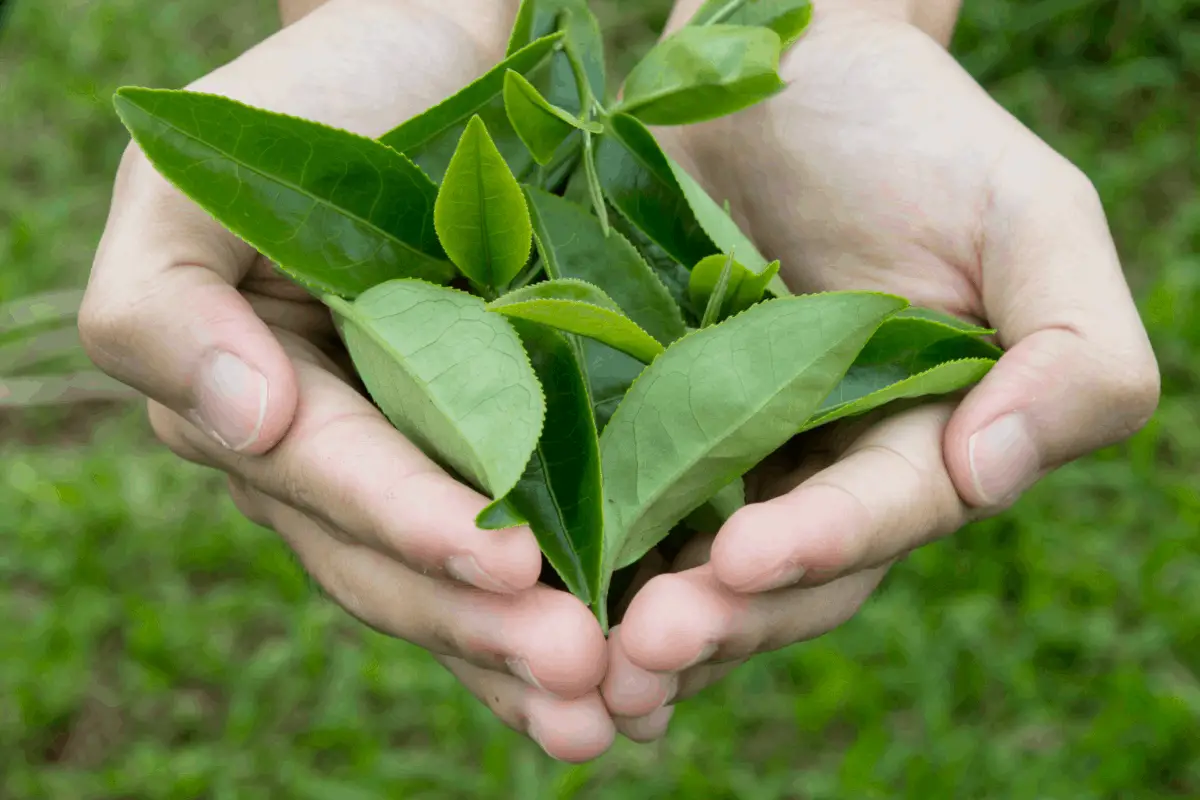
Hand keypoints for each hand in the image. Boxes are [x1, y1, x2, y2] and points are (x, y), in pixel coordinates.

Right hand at [79, 0, 613, 761]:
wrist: (435, 58)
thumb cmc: (317, 102)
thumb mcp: (192, 188)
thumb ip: (166, 310)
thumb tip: (242, 426)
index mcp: (264, 415)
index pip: (334, 487)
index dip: (410, 528)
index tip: (505, 565)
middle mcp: (345, 463)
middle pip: (403, 568)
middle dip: (486, 627)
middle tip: (582, 678)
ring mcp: (433, 464)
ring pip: (471, 585)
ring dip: (537, 656)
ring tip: (616, 708)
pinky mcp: (518, 451)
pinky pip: (542, 543)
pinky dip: (585, 606)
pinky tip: (638, 673)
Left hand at [603, 0, 1159, 731]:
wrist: (787, 72)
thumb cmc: (916, 131)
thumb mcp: (1029, 215)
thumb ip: (1071, 350)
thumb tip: (995, 472)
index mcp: (918, 443)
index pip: (880, 516)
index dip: (820, 545)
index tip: (747, 557)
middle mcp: (816, 472)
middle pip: (776, 576)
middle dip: (717, 617)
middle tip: (638, 654)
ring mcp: (720, 454)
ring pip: (685, 564)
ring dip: (633, 623)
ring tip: (572, 667)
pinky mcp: (636, 422)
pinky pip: (605, 499)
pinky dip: (572, 553)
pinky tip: (521, 596)